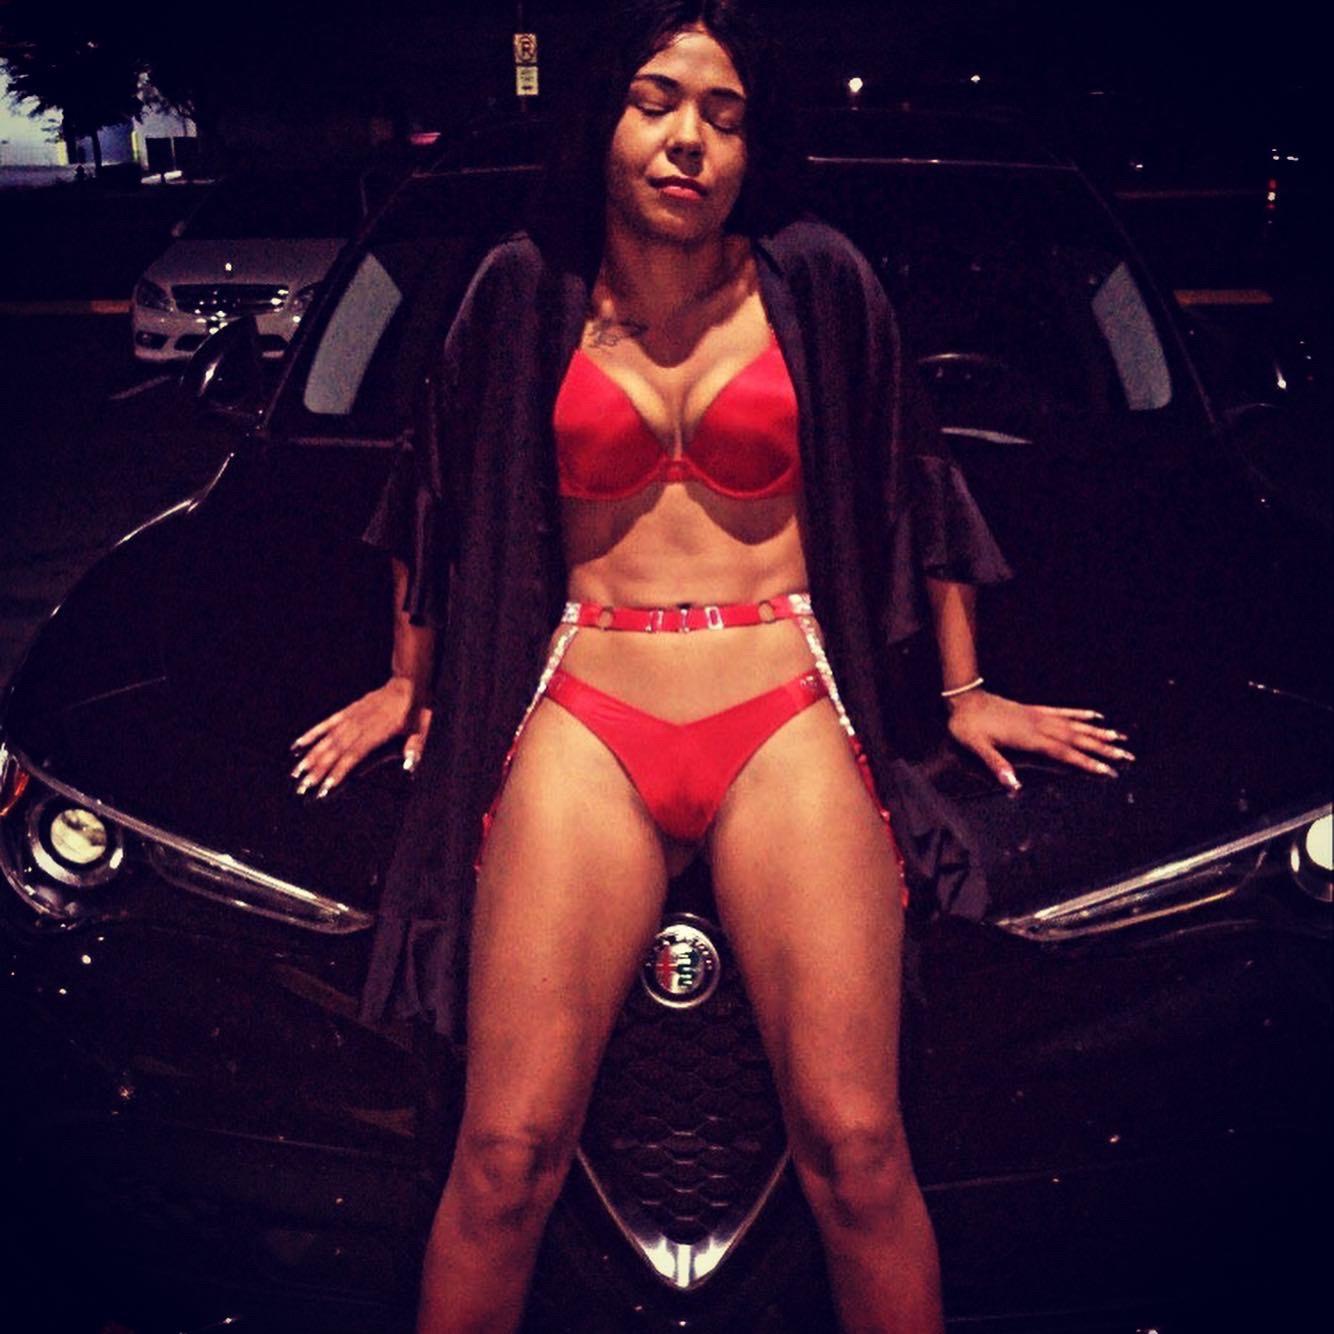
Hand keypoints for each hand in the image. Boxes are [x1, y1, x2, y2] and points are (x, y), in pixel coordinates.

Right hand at [289, 677, 432, 798]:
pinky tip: (297, 746)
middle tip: (302, 788)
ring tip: (296, 774)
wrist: (407, 684)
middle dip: (317, 771)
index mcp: (376, 733)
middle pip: (334, 752)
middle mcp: (359, 727)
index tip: (324, 787)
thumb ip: (415, 747)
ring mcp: (350, 719)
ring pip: (326, 740)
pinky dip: (310, 735)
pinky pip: (325, 725)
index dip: (337, 772)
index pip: (352, 757)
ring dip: (310, 757)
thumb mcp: (421, 729)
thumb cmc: (415, 710)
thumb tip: (410, 765)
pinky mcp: (346, 712)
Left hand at [945, 688, 1133, 790]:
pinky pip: (1063, 712)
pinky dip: (1080, 714)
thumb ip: (996, 765)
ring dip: (1098, 733)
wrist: (964, 699)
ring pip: (1075, 726)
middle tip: (1127, 757)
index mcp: (1029, 739)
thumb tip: (1013, 787)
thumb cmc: (968, 727)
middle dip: (1103, 750)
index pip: (1064, 753)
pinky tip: (1095, 716)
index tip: (1107, 771)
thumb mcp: (976, 747)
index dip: (1086, 763)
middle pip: (1077, 740)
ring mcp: (1039, 716)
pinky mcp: (1035, 709)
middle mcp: (1040, 726)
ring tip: (1121, 739)